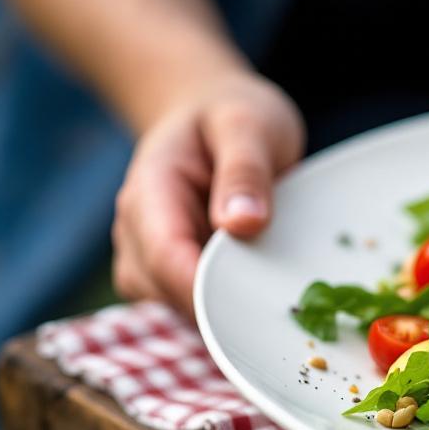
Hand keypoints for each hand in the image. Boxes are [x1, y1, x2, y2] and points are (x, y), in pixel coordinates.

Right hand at [112, 70, 303, 315]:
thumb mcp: (248, 124)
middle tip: (291, 316)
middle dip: (225, 311)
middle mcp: (137, 234)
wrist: (211, 113)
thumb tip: (243, 223)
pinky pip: (199, 310)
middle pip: (171, 294)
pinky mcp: (172, 276)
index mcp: (149, 194)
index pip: (167, 258)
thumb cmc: (231, 115)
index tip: (257, 310)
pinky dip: (232, 312)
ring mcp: (150, 259)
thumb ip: (244, 171)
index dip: (207, 293)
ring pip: (183, 312)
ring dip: (230, 316)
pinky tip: (271, 300)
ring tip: (286, 301)